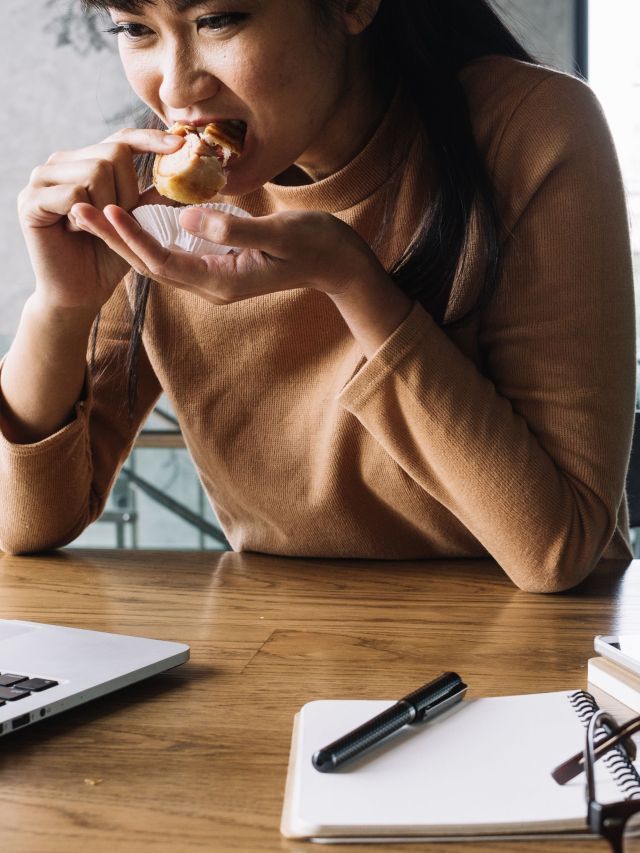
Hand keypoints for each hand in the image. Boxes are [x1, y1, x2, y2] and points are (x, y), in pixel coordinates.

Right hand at [17, 128, 183, 320]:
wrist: (79, 293)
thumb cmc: (108, 258)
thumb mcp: (137, 223)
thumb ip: (151, 197)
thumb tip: (182, 173)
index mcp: (86, 162)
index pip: (122, 139)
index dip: (151, 140)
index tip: (181, 145)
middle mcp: (62, 163)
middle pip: (113, 152)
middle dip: (128, 191)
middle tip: (116, 220)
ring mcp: (42, 178)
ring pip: (96, 171)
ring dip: (107, 207)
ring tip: (92, 228)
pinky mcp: (31, 199)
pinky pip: (74, 194)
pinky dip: (85, 218)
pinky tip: (75, 232)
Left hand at [67, 203, 381, 304]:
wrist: (338, 264)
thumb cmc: (315, 245)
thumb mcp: (279, 233)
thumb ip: (234, 228)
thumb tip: (187, 216)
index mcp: (222, 281)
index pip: (165, 262)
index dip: (133, 238)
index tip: (107, 211)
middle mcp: (212, 285)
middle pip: (152, 265)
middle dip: (116, 240)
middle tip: (81, 212)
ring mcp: (215, 277)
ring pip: (160, 259)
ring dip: (127, 238)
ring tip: (96, 214)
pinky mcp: (219, 264)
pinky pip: (176, 252)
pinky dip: (151, 235)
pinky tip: (135, 217)